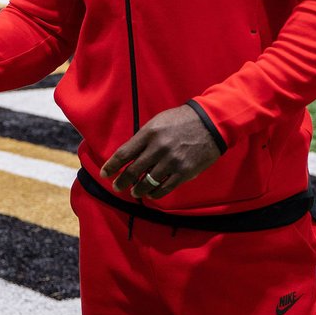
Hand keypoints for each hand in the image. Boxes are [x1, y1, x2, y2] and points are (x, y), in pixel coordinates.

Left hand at [101, 104, 221, 199]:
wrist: (210, 123)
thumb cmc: (181, 120)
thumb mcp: (158, 122)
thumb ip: (143, 138)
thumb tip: (130, 155)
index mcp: (149, 133)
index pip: (124, 153)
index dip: (111, 166)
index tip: (104, 173)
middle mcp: (158, 148)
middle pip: (133, 171)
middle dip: (122, 181)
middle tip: (117, 186)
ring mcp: (171, 161)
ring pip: (147, 182)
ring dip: (137, 190)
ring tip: (134, 191)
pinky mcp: (184, 172)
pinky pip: (164, 188)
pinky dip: (154, 193)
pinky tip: (150, 194)